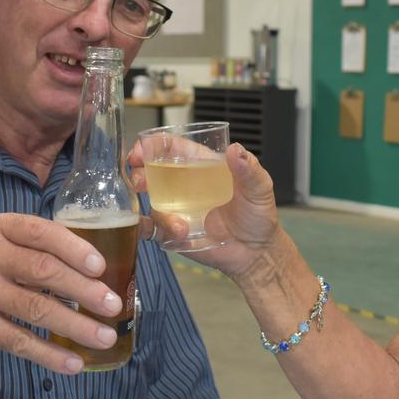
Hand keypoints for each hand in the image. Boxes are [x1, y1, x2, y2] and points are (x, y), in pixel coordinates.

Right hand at [0, 213, 123, 373]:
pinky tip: (74, 363)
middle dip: (84, 290)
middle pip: (43, 270)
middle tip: (113, 305)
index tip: (101, 267)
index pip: (41, 231)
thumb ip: (44, 253)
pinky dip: (50, 354)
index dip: (74, 248)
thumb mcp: (8, 253)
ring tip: (105, 337)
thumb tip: (104, 274)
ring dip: (76, 325)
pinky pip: (20, 341)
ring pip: (36, 308)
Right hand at [129, 141, 288, 282]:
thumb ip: (249, 170)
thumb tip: (236, 150)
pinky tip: (176, 235)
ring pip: (150, 202)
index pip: (171, 147)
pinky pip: (151, 229)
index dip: (152, 145)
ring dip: (159, 212)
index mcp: (202, 166)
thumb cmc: (258, 217)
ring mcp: (176, 209)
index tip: (141, 151)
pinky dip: (152, 230)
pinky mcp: (172, 233)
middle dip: (138, 173)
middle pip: (150, 171)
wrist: (256, 254)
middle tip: (140, 182)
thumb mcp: (260, 189)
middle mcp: (184, 185)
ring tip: (181, 226)